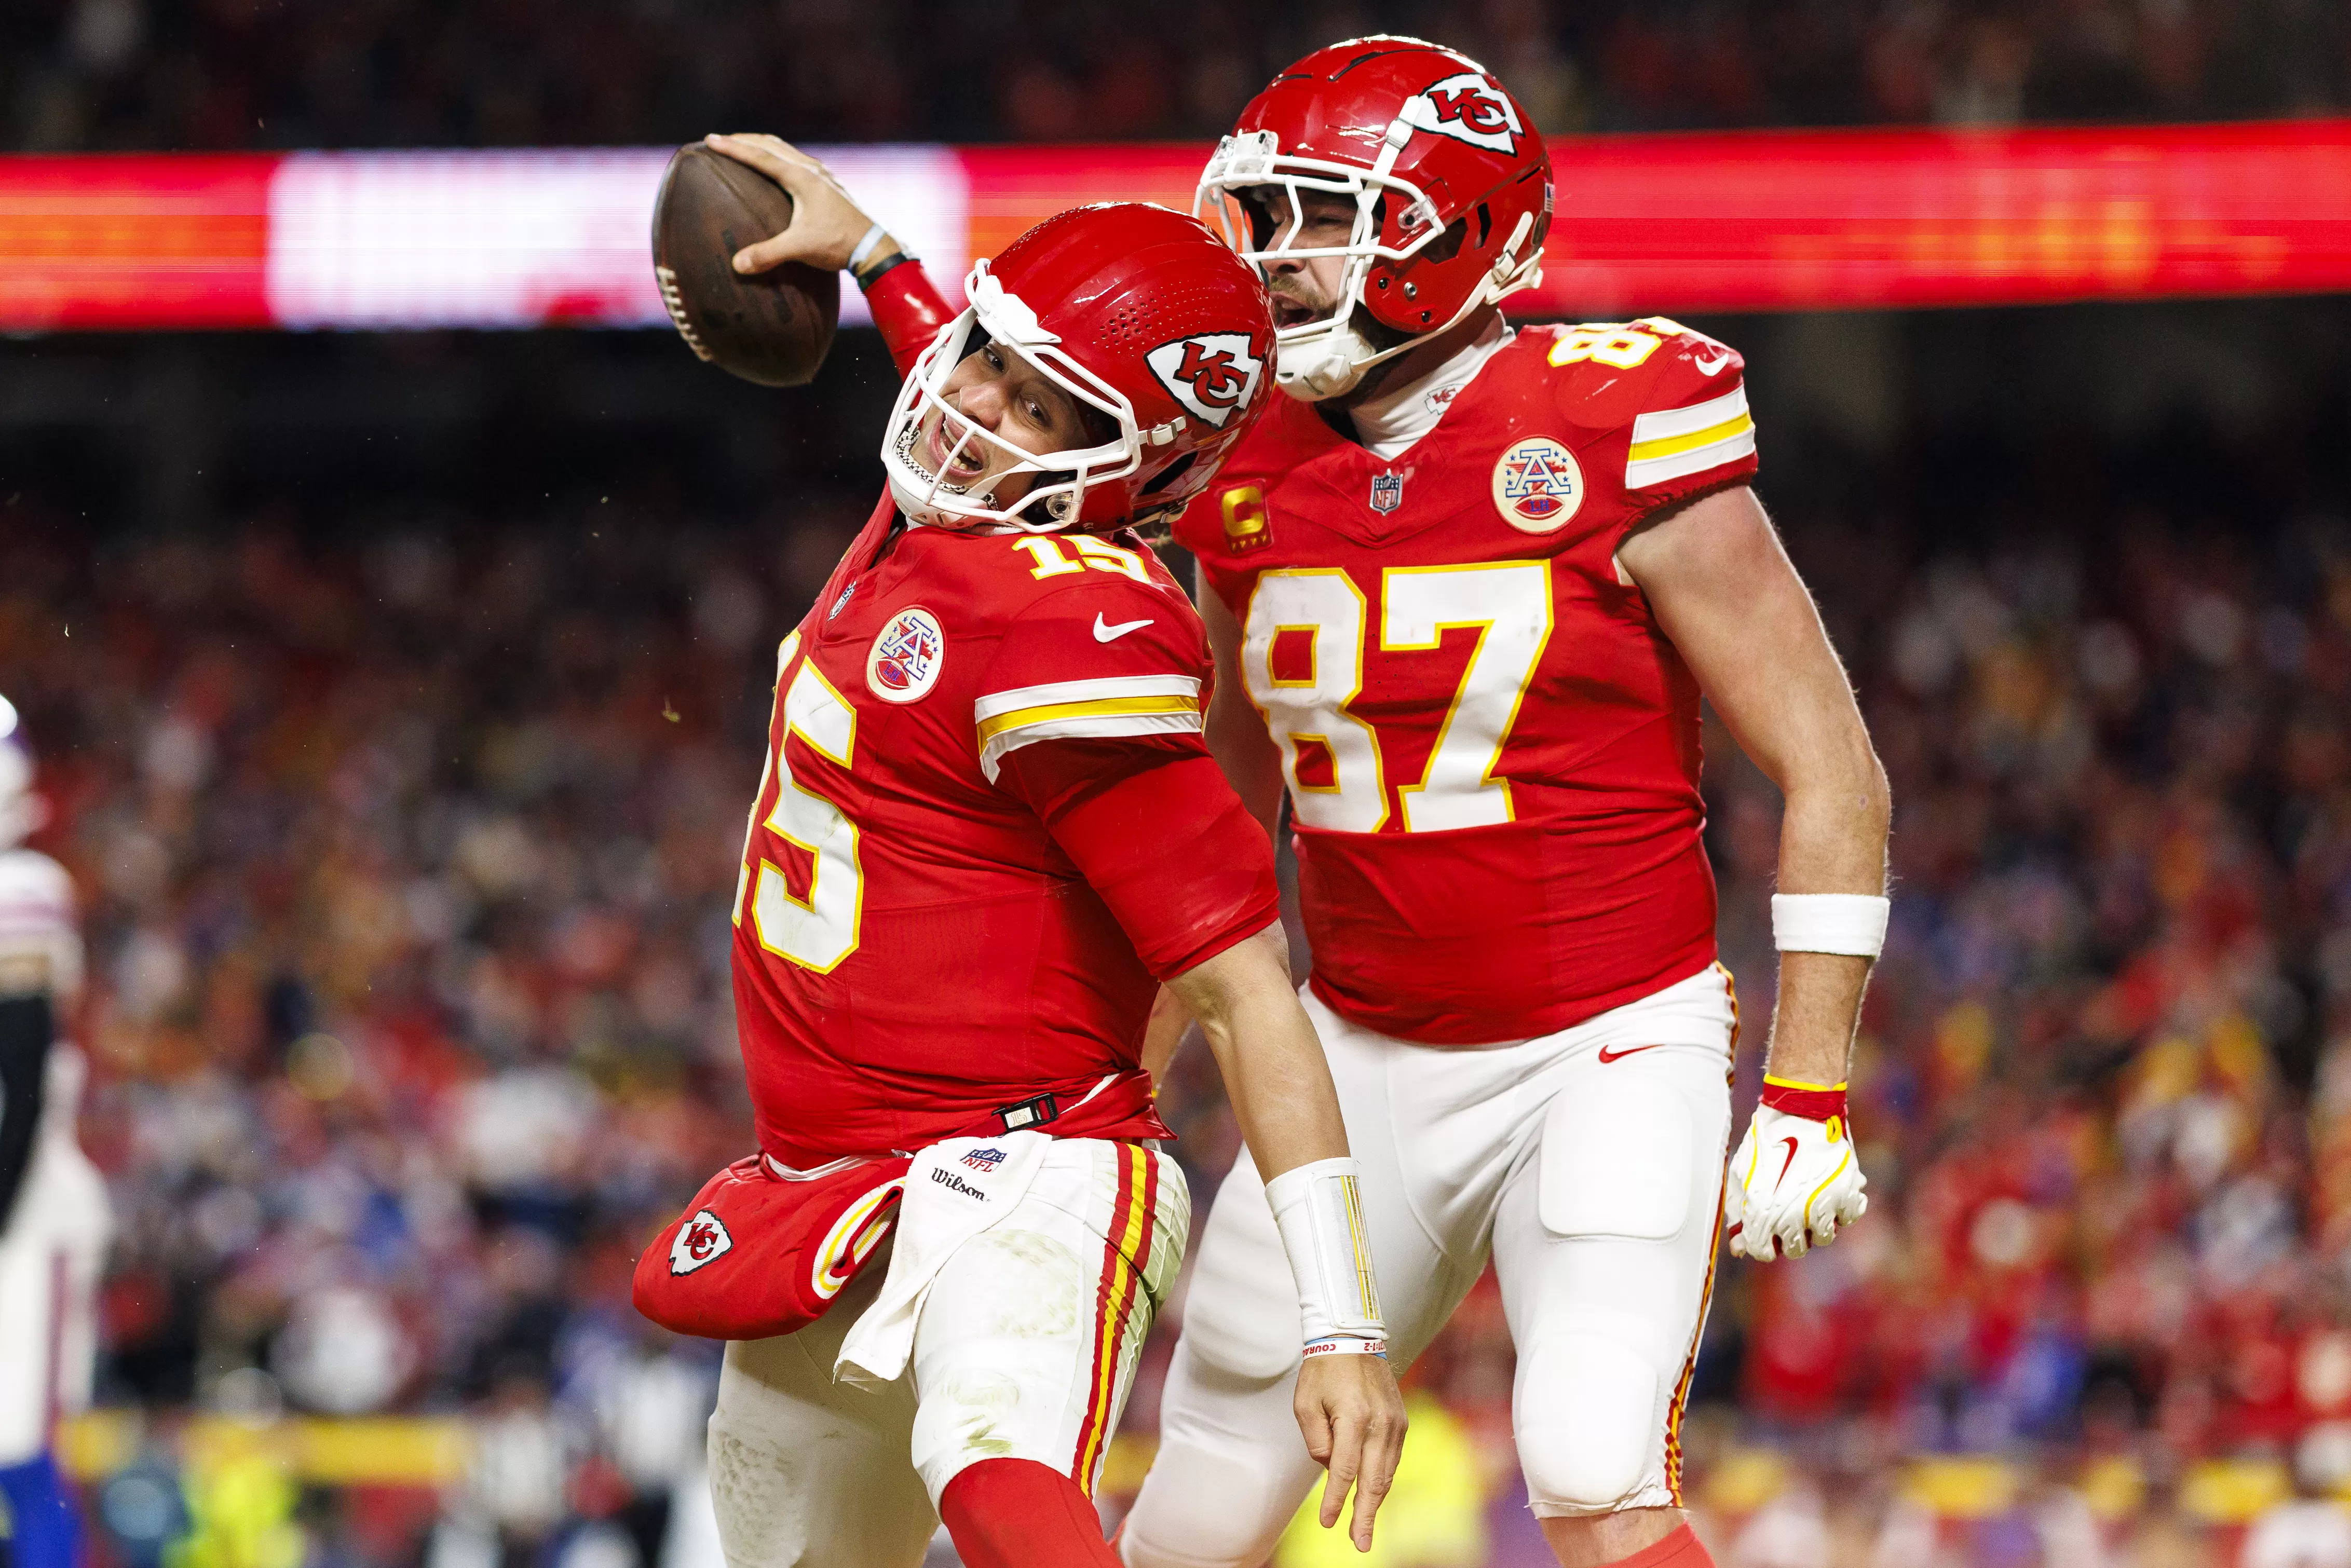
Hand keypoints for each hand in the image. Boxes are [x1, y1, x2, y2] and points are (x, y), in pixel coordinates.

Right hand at [701, 134, 883, 275]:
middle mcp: (811, 169)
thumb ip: (767, 254)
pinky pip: (795, 160)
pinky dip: (777, 156)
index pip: (760, 156)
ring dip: (761, 145)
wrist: (873, 246)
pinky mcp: (827, 184)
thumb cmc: (838, 244)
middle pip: (771, 145)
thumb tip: (737, 265)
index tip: (710, 139)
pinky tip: (774, 167)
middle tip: (719, 140)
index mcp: (801, 177)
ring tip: (741, 147)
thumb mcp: (800, 248)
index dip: (733, 148)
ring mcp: (821, 175)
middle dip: (743, 140)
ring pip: (784, 150)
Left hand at [1293, 1350, 1405, 1552]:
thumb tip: (1331, 1468)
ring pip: (1386, 1473)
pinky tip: (1374, 1496)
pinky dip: (1383, 1480)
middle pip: (1372, 1480)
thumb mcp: (1305, 1403)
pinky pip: (1392, 1459)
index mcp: (1354, 1419)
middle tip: (1360, 1543)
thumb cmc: (1323, 1370)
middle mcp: (1380, 1424)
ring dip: (1376, 1502)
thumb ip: (1317, 1441)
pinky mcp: (1401, 1421)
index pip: (1344, 1471)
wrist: (1352, 1338)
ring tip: (1365, 1528)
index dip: (1335, 1500)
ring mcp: (1395, 1423)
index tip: (1328, 1522)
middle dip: (1365, 1515)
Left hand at [1726, 1094, 1867, 1260]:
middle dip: (1789, 1236)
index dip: (1762, 1243)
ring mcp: (1822, 1206)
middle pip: (1795, 1249)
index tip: (1766, 1231)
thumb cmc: (1766, 1140)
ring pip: (1824, 1237)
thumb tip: (1739, 1248)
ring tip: (1810, 1200)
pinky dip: (1842, 1209)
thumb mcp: (1741, 1174)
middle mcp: (1793, 1216)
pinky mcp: (1846, 1192)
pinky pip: (1849, 1217)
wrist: (1799, 1110)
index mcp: (1762, 1213)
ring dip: (1816, 1224)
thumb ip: (1738, 1212)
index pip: (1763, 1252)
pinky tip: (1830, 1193)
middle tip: (1789, 1214)